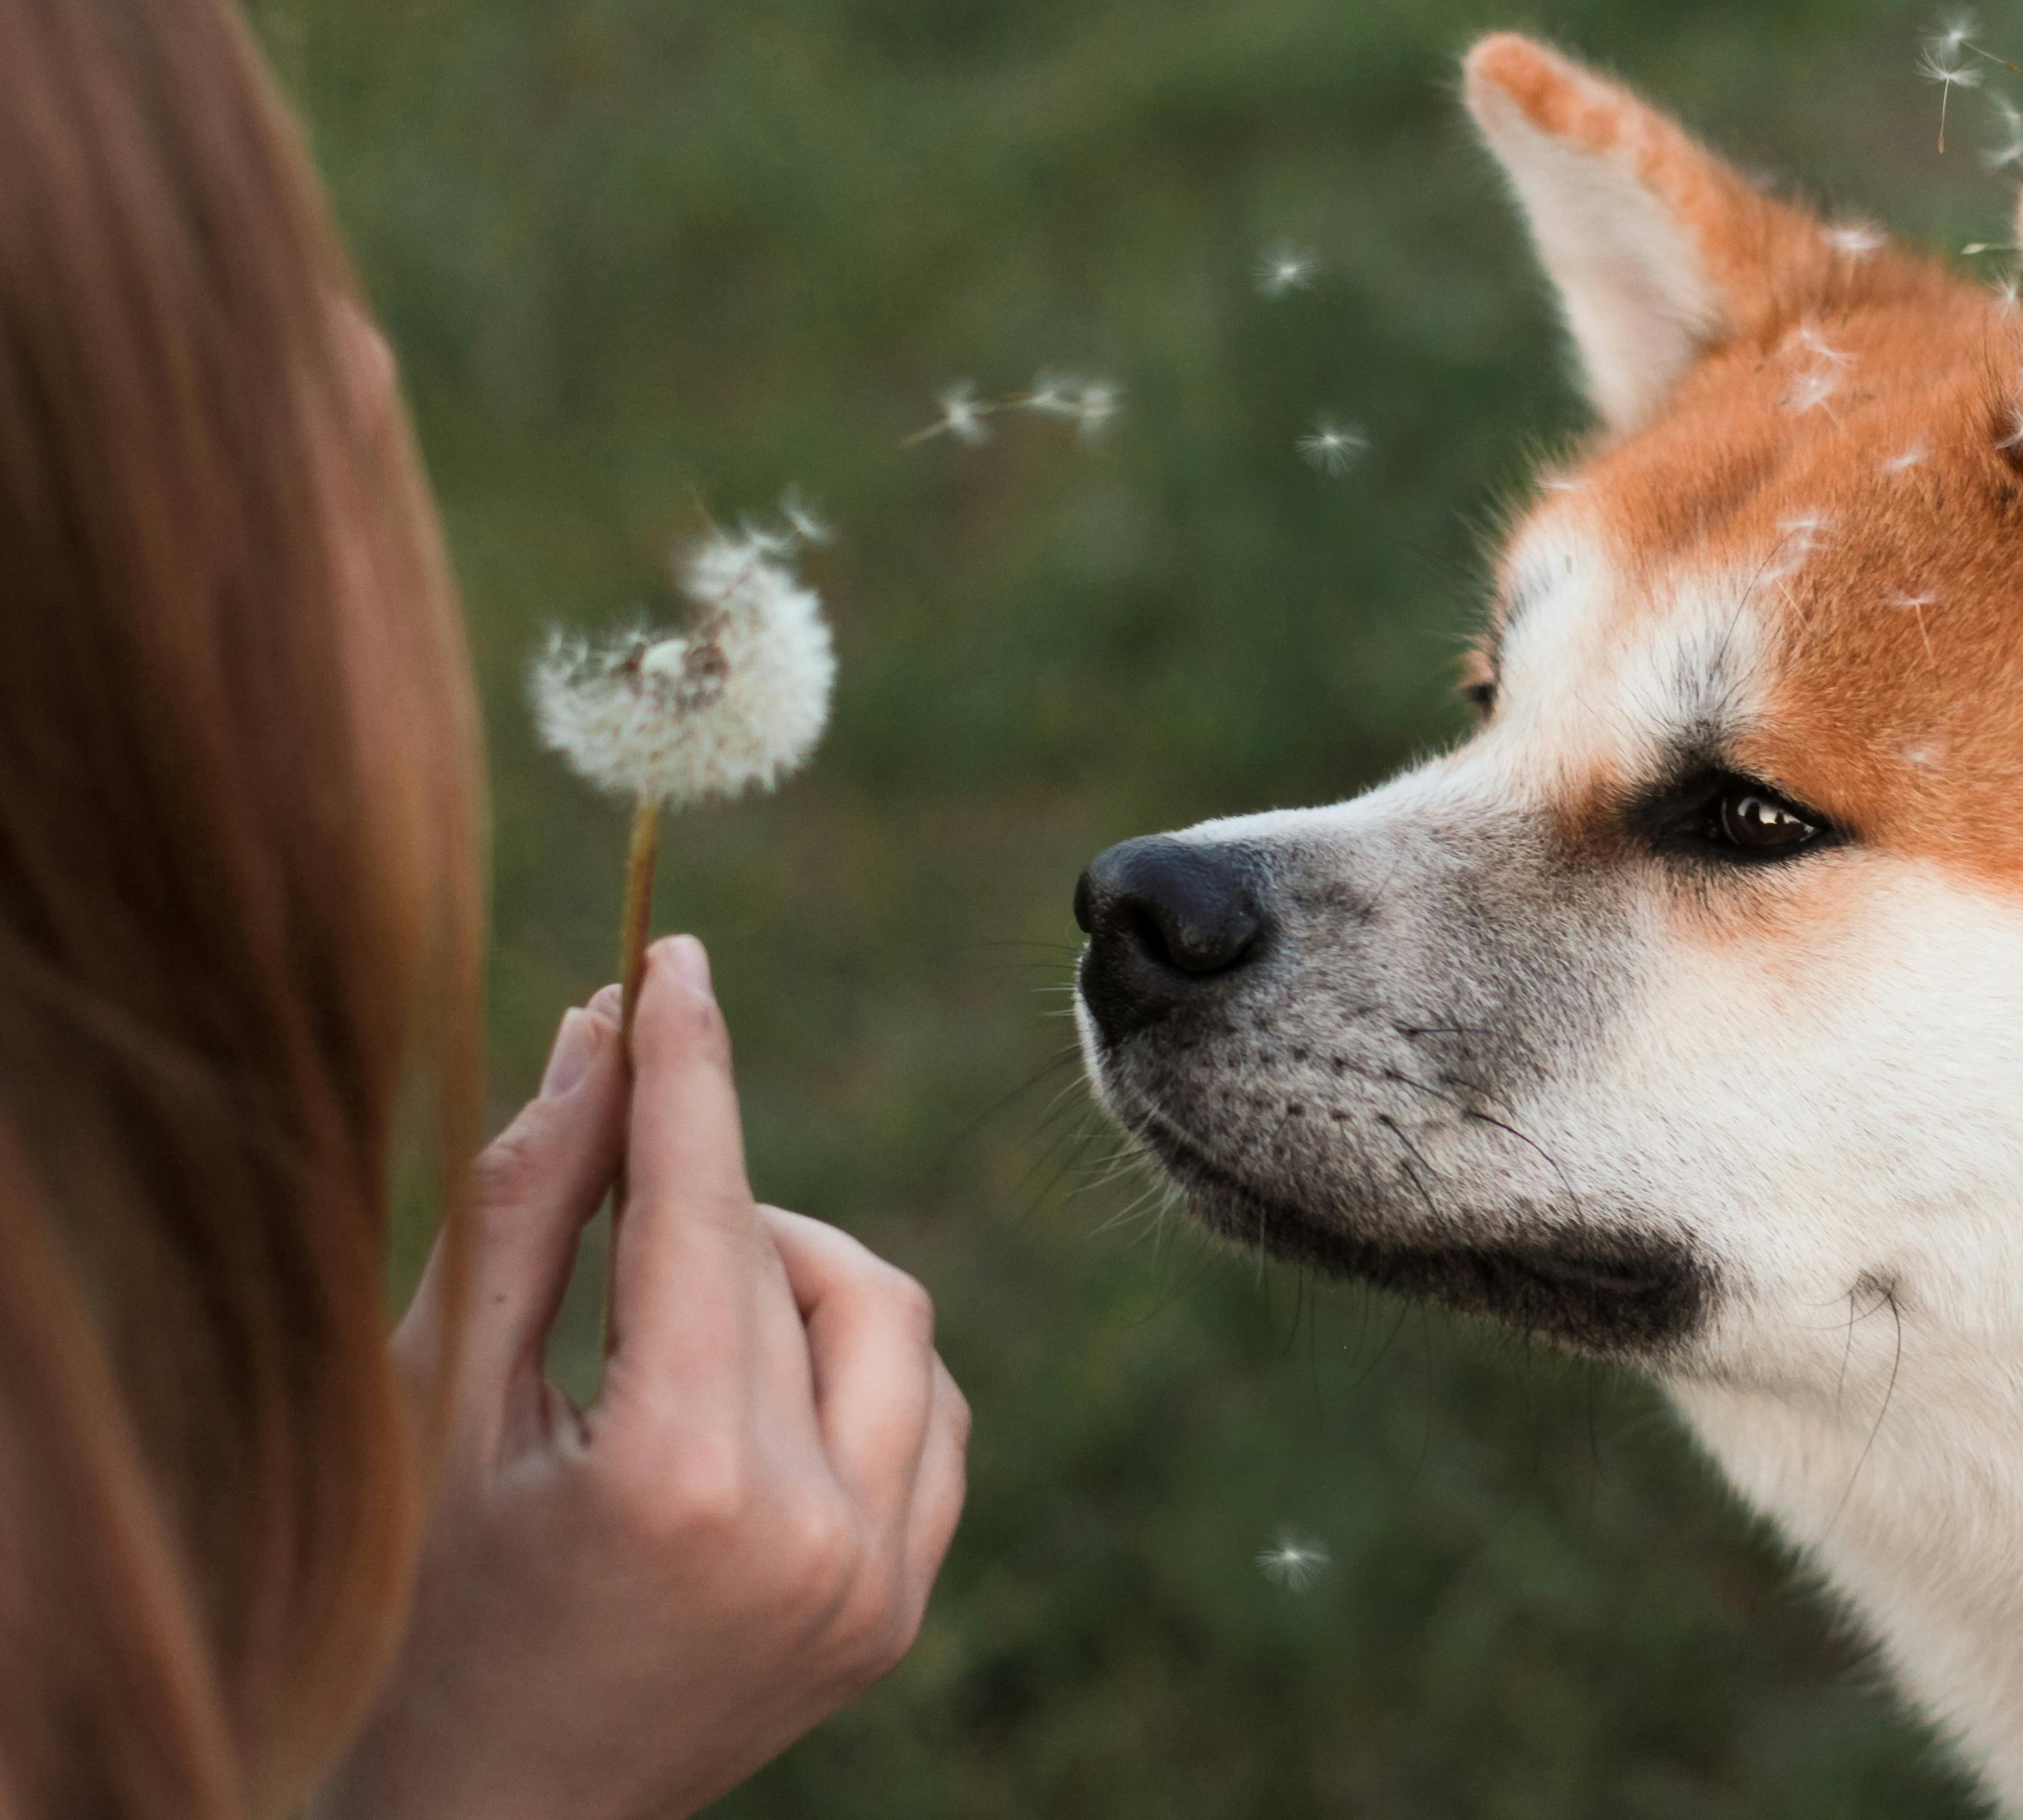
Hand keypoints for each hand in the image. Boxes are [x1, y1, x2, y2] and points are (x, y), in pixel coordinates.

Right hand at [315, 936, 970, 1819]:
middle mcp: (809, 1537)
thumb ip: (529, 1211)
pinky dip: (853, 1365)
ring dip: (793, 1280)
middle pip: (801, 1263)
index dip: (689, 1069)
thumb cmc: (424, 1609)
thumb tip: (599, 1032)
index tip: (675, 957)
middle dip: (713, 1199)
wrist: (486, 1817)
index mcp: (678, 1485)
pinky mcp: (900, 1607)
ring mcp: (875, 1584)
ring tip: (675, 1326)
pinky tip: (750, 1394)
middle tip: (626, 1204)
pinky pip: (928, 1412)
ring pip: (892, 1324)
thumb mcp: (445, 1403)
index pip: (704, 1217)